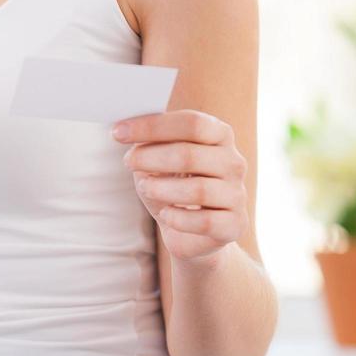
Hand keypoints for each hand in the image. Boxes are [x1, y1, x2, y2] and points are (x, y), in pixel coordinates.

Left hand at [113, 110, 248, 262]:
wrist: (191, 232)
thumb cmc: (172, 187)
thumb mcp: (157, 161)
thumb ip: (148, 142)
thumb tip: (125, 129)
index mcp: (219, 136)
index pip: (192, 123)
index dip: (153, 126)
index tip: (118, 131)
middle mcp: (234, 162)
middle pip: (190, 154)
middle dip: (150, 157)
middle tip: (128, 161)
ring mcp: (237, 195)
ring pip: (197, 189)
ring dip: (161, 188)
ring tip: (145, 188)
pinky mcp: (235, 225)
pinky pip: (204, 221)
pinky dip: (178, 219)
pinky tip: (166, 214)